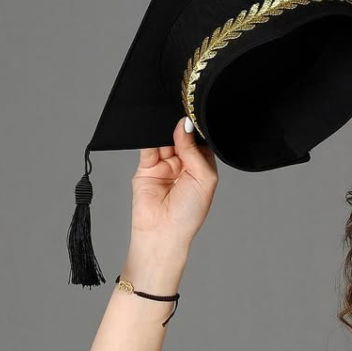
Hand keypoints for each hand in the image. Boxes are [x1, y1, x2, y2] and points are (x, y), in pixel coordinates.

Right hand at [130, 116, 218, 249]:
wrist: (163, 231)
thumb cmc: (189, 213)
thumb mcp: (204, 179)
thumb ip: (195, 151)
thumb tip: (185, 125)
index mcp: (202, 167)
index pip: (200, 141)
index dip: (198, 131)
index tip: (195, 120)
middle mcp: (184, 164)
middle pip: (182, 137)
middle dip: (181, 130)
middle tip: (182, 122)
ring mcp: (165, 164)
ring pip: (165, 139)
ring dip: (166, 133)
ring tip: (168, 133)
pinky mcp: (147, 165)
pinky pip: (148, 146)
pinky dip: (150, 138)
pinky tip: (155, 135)